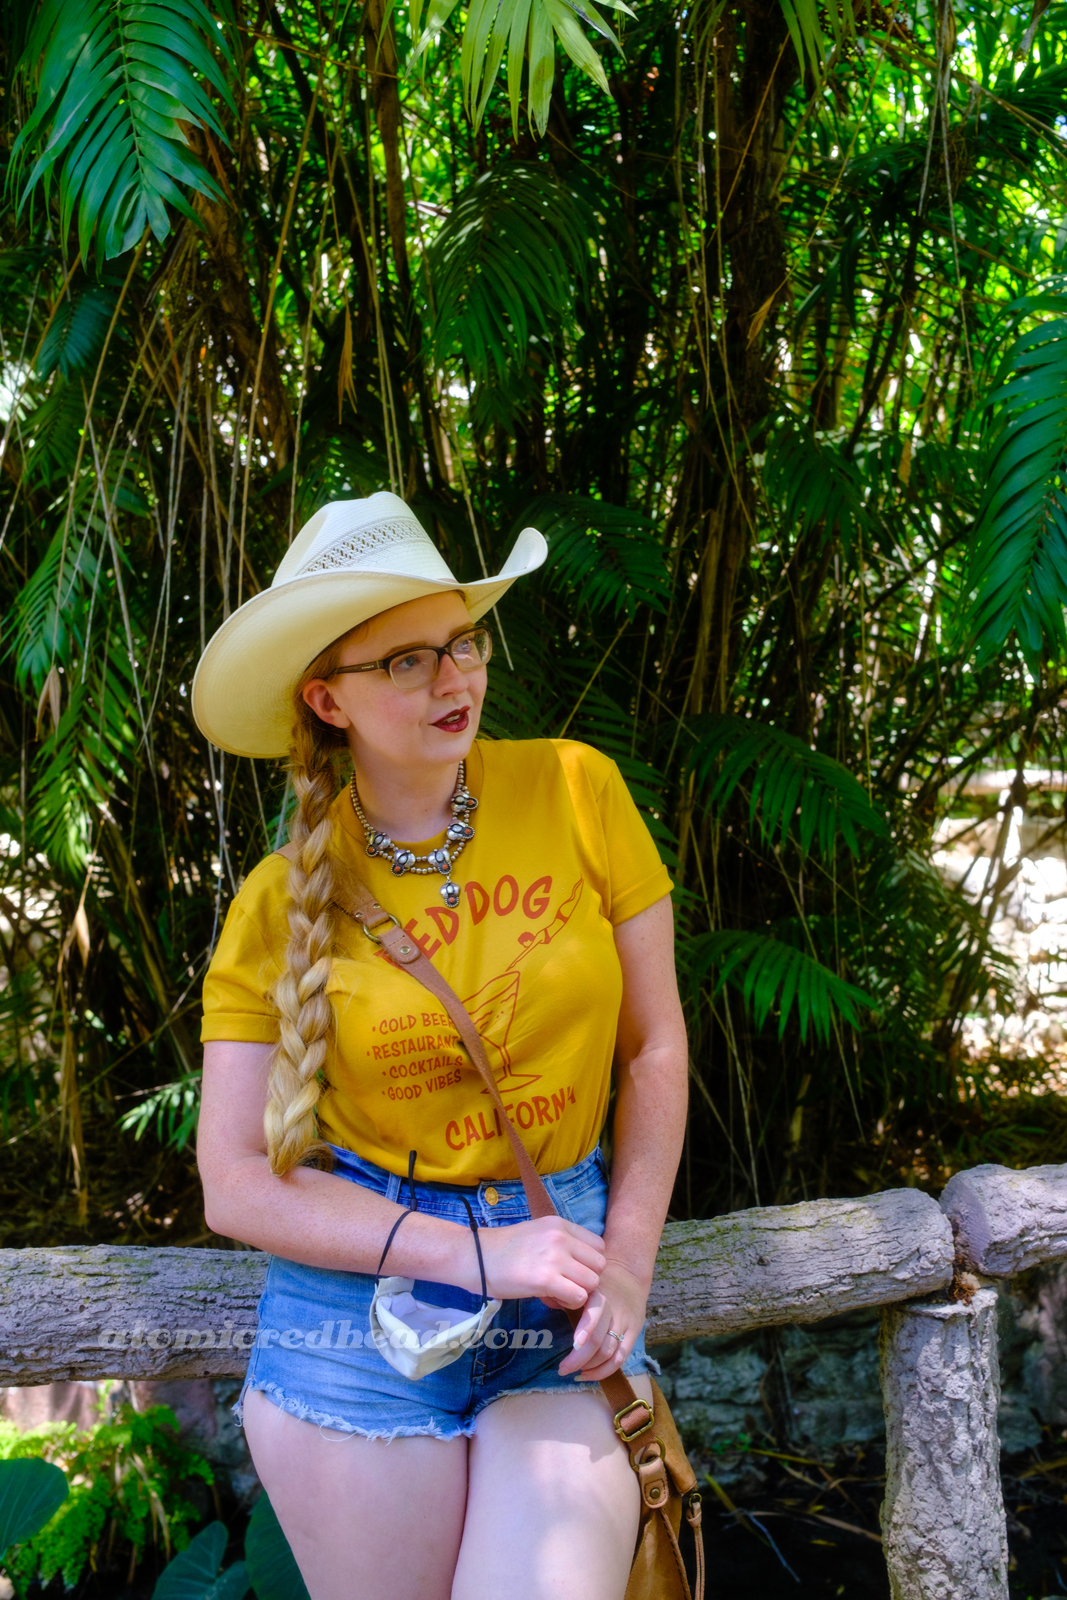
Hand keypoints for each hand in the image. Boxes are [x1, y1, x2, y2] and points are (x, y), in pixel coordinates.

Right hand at [469, 1216, 605, 1306]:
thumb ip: (562, 1245)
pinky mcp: (546, 1279)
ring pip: (592, 1282)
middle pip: (599, 1265)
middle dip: (587, 1279)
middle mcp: (561, 1237)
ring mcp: (554, 1257)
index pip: (598, 1246)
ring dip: (579, 1293)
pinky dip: (570, 1303)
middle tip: (568, 1285)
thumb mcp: (538, 1234)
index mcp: (560, 1224)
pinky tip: (553, 1300)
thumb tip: (581, 1268)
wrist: (476, 1257)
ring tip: (560, 1293)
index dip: (589, 1263)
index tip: (574, 1272)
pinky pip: (578, 1296)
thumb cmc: (504, 1250)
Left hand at [558, 1258, 648, 1379]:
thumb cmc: (596, 1281)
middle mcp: (613, 1309)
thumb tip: (543, 1298)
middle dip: (580, 1358)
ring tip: (574, 1372)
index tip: (574, 1343)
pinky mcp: (634, 1333)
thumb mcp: (580, 1282)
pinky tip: (589, 1374)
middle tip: (562, 1369)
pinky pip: (621, 1357)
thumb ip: (564, 1293)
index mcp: (597, 1293)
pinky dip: (604, 1370)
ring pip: (610, 1352)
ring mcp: (625, 1322)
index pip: (595, 1313)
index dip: (586, 1329)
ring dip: (591, 1367)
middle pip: (600, 1339)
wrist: (628, 1274)